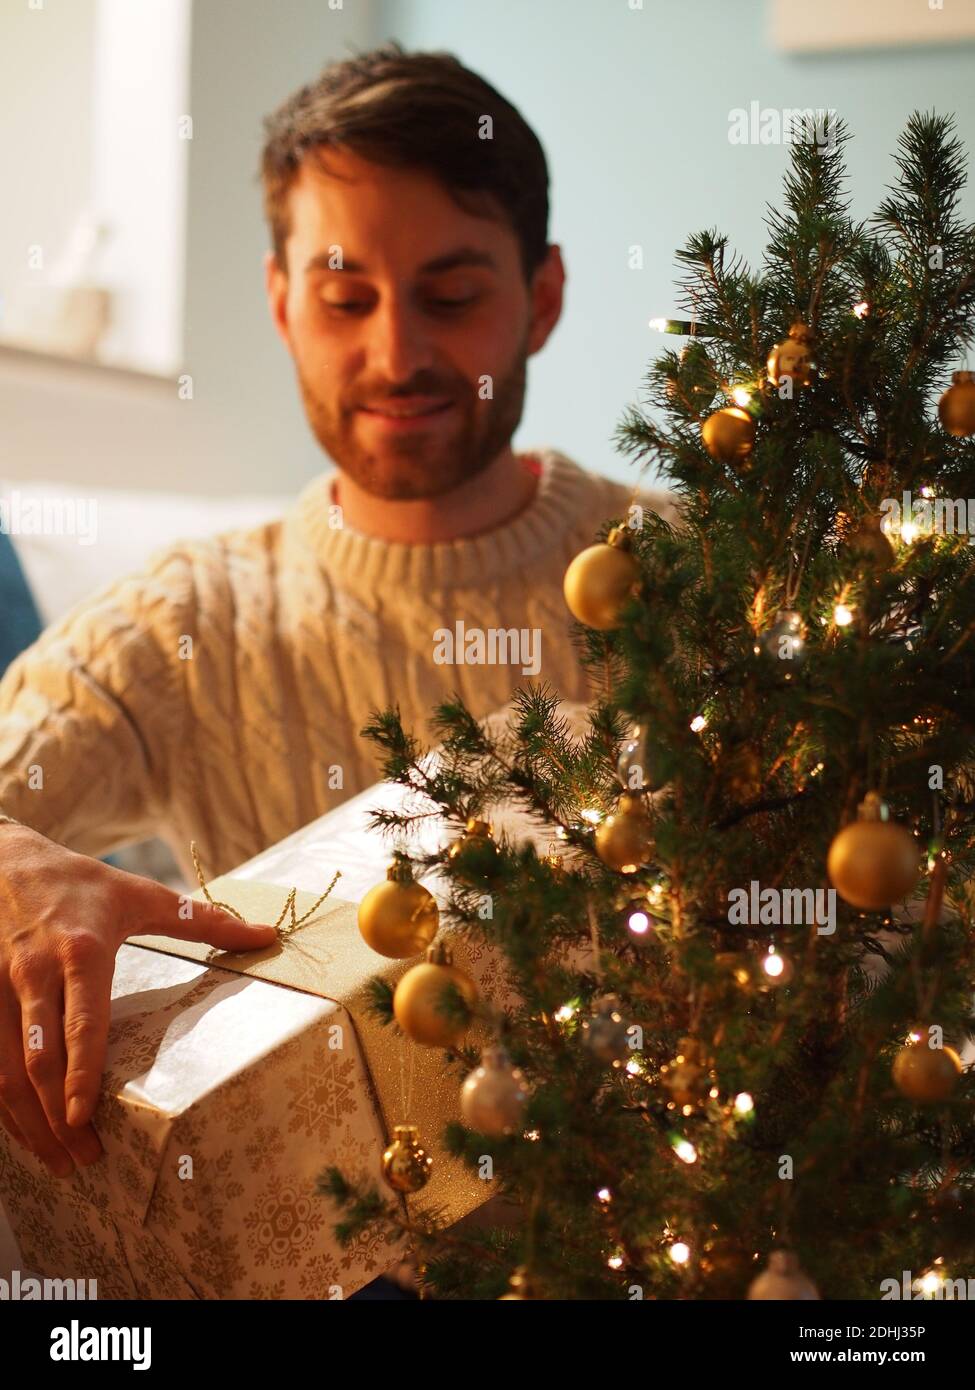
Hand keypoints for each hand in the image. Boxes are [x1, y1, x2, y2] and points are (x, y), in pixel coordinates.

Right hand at [0, 824, 276, 1176]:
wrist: (5, 862)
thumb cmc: (81, 884)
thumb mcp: (142, 896)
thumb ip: (205, 922)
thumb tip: (266, 936)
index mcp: (81, 952)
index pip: (80, 1021)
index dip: (79, 1071)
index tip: (83, 1116)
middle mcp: (34, 974)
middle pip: (38, 1059)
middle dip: (57, 1116)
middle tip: (85, 1159)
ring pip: (5, 1070)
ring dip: (28, 1122)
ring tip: (60, 1161)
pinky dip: (5, 1105)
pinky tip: (26, 1132)